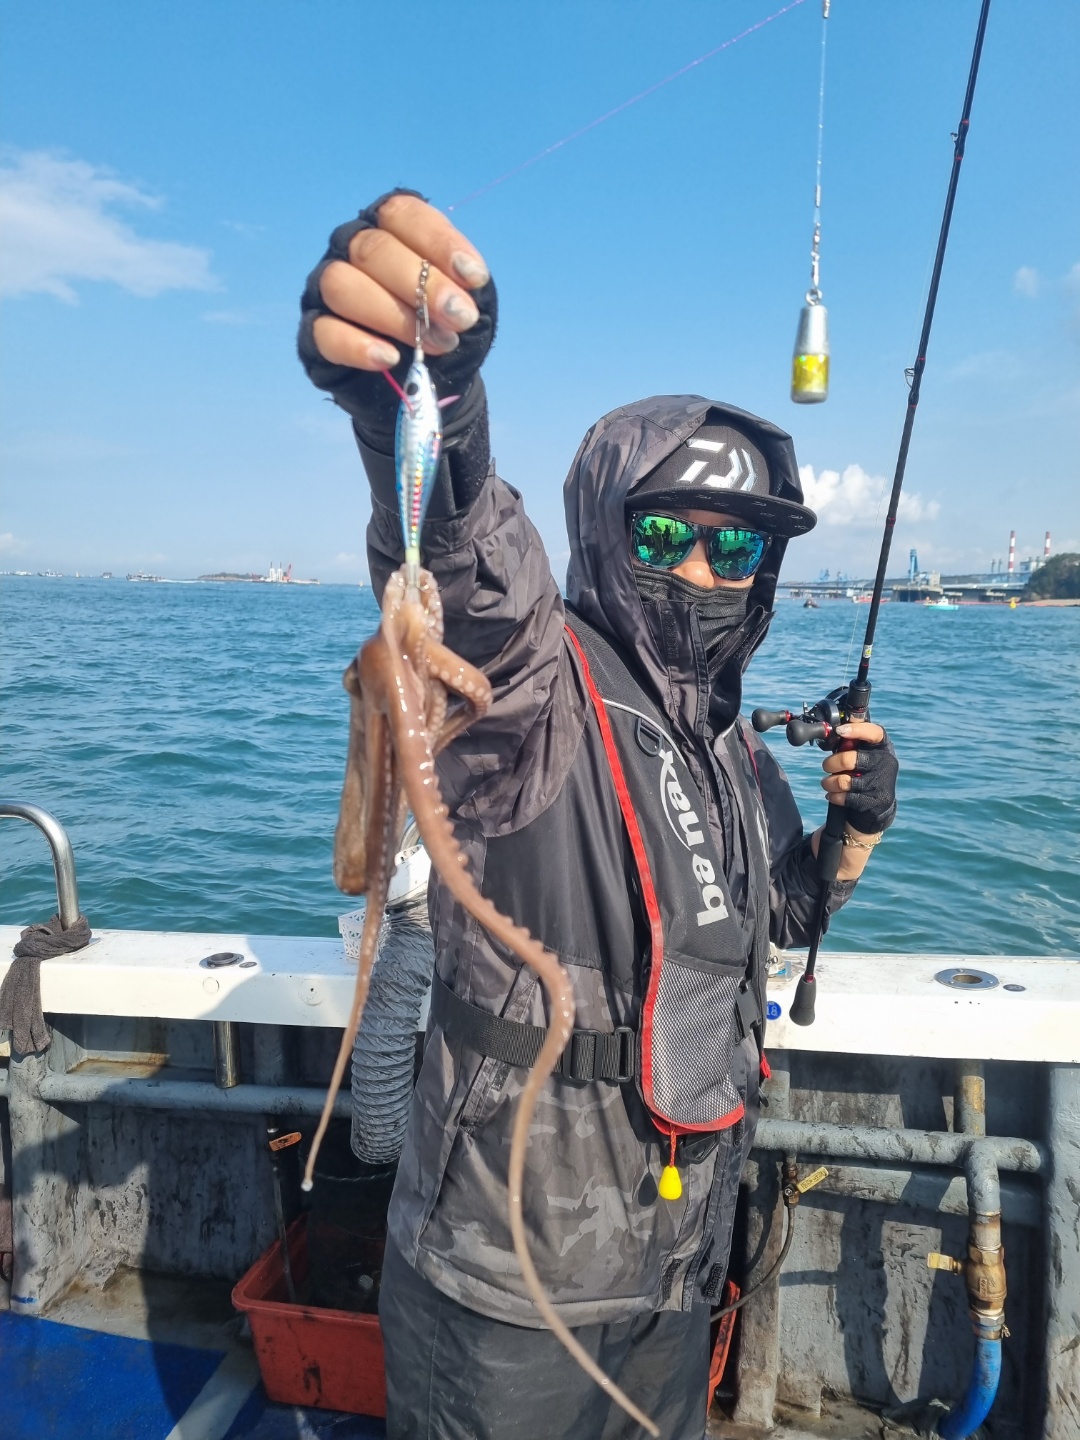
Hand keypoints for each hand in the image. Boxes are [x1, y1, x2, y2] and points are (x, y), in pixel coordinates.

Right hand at [298, 189, 497, 446]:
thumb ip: (463, 289)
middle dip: (421, 285)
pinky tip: (390, 358)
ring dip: (393, 316)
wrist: (426, 381)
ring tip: (435, 345)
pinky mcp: (314, 332)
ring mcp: (327, 289)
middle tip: (459, 318)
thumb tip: (460, 290)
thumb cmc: (444, 327)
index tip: (474, 278)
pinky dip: (358, 345)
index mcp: (390, 228)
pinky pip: (325, 331)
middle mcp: (351, 248)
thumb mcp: (465, 303)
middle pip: (372, 250)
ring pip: (341, 285)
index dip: (439, 242)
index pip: (403, 215)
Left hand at [820, 723, 898, 833]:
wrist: (877, 806)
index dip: (856, 730)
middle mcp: (886, 762)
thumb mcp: (861, 755)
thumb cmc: (863, 773)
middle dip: (831, 763)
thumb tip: (835, 732)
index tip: (839, 731)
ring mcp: (882, 782)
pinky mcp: (876, 800)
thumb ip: (850, 743)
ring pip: (844, 781)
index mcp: (882, 746)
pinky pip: (845, 797)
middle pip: (849, 759)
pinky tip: (834, 795)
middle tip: (827, 766)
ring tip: (828, 783)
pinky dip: (834, 796)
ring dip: (829, 782)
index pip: (874, 732)